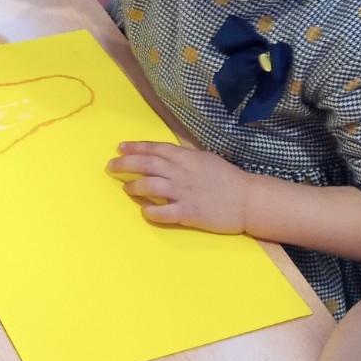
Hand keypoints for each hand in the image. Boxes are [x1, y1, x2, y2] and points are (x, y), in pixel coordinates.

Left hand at [107, 141, 251, 232]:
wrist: (248, 200)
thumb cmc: (228, 179)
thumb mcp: (205, 159)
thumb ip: (184, 157)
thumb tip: (165, 154)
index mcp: (186, 157)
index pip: (155, 149)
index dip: (135, 147)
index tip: (120, 147)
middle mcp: (181, 172)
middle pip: (146, 165)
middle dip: (125, 164)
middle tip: (111, 166)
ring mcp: (183, 192)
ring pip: (150, 186)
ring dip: (134, 187)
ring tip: (126, 188)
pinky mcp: (188, 213)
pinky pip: (162, 212)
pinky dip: (150, 211)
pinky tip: (144, 211)